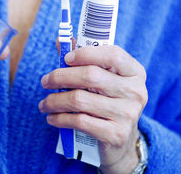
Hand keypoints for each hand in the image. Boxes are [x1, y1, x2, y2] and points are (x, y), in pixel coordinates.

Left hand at [38, 45, 147, 173]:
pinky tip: (52, 118)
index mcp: (135, 72)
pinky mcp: (116, 134)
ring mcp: (128, 114)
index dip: (86, 53)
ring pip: (80, 99)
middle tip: (45, 81)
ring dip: (54, 100)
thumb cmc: (106, 101)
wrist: (120, 141)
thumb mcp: (101, 79)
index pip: (113, 54)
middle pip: (90, 76)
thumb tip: (61, 40)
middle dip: (61, 77)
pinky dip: (60, 118)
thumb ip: (83, 59)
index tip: (66, 58)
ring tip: (44, 103)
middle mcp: (136, 91)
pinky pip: (79, 121)